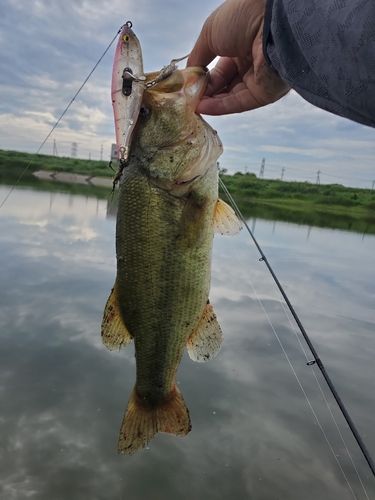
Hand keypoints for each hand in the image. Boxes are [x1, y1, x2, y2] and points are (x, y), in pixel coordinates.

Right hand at [187, 0, 289, 114]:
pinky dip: (220, 106)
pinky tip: (203, 107)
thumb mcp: (210, 33)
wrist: (271, 22)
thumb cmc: (242, 17)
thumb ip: (198, 56)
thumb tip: (188, 76)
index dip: (202, 76)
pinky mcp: (265, 93)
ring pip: (230, 96)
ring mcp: (258, 79)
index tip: (186, 85)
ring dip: (210, 101)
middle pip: (224, 84)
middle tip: (187, 97)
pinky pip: (239, 103)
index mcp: (240, 44)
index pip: (219, 67)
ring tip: (192, 104)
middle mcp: (251, 62)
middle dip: (205, 91)